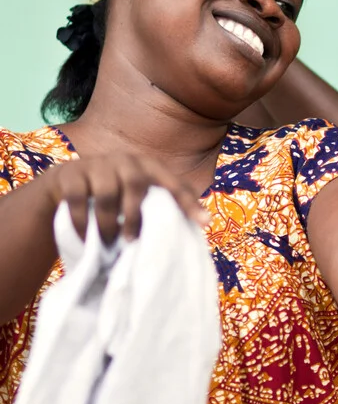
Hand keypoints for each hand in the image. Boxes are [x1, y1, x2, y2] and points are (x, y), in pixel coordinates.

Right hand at [42, 154, 208, 242]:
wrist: (66, 184)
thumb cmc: (115, 195)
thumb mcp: (139, 196)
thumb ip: (166, 203)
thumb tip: (201, 223)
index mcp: (148, 166)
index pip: (173, 183)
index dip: (188, 202)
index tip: (204, 222)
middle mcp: (125, 160)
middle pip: (136, 184)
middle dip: (135, 216)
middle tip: (132, 241)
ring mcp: (96, 165)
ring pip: (107, 194)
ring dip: (108, 223)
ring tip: (109, 243)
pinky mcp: (70, 175)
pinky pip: (78, 199)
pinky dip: (82, 222)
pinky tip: (84, 238)